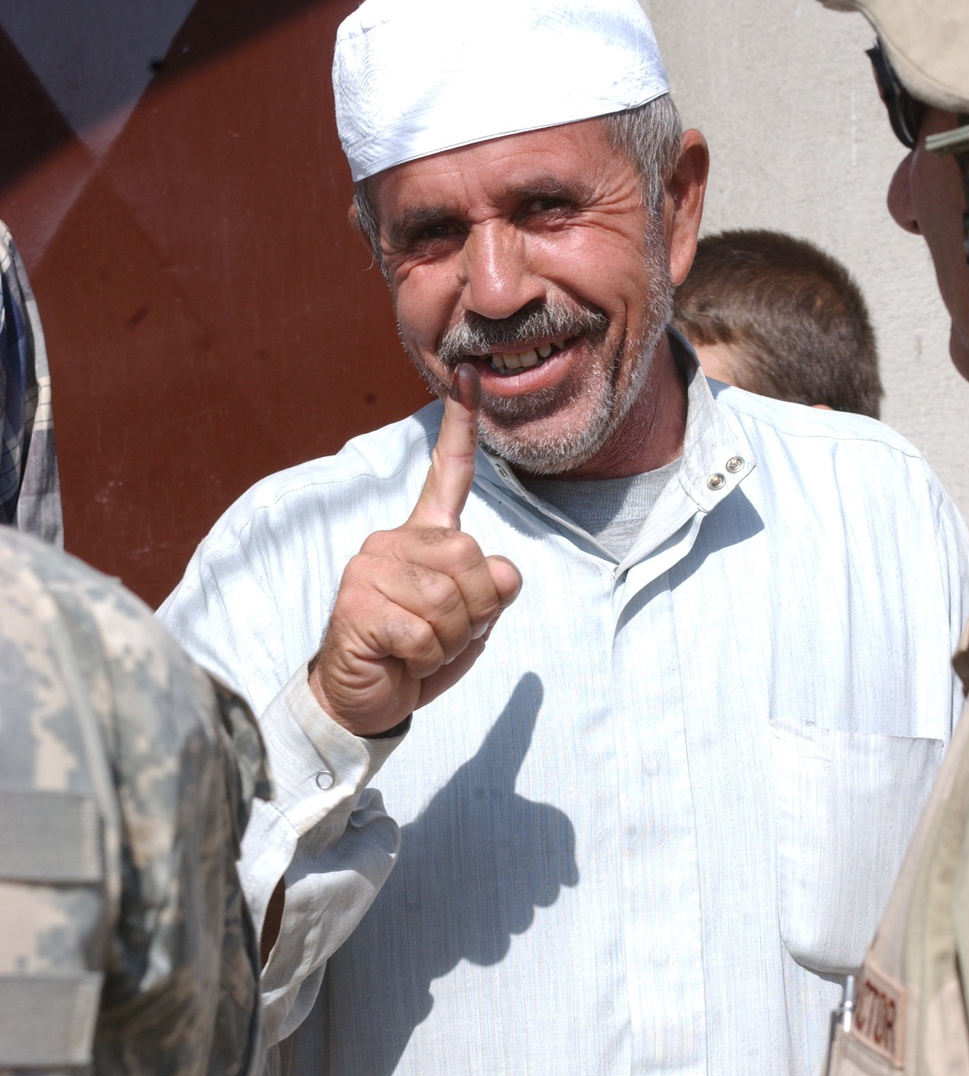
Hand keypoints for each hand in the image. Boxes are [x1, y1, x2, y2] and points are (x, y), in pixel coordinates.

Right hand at [310, 364, 521, 736]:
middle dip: (473, 610)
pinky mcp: (356, 604)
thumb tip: (505, 571)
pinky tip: (401, 659)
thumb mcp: (469, 623)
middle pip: (471, 558)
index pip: (448, 475)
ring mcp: (369, 569)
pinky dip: (426, 659)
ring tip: (418, 648)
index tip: (470, 376)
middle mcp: (392, 541)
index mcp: (423, 537)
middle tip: (440, 633)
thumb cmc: (416, 655)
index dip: (460, 426)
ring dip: (448, 640)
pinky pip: (424, 633)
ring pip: (450, 600)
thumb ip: (491, 593)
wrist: (362, 700)